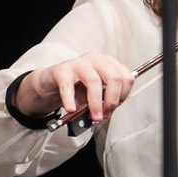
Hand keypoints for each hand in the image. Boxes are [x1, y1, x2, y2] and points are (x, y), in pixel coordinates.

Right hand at [15, 52, 135, 122]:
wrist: (51, 82)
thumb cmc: (77, 87)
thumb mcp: (95, 92)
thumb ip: (104, 99)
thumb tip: (107, 113)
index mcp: (109, 63)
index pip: (126, 77)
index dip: (123, 95)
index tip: (115, 108)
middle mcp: (97, 59)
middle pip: (114, 78)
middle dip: (112, 100)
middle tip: (105, 115)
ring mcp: (79, 63)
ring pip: (94, 81)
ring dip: (95, 103)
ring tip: (94, 116)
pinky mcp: (62, 70)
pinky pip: (68, 86)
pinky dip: (70, 100)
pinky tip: (71, 109)